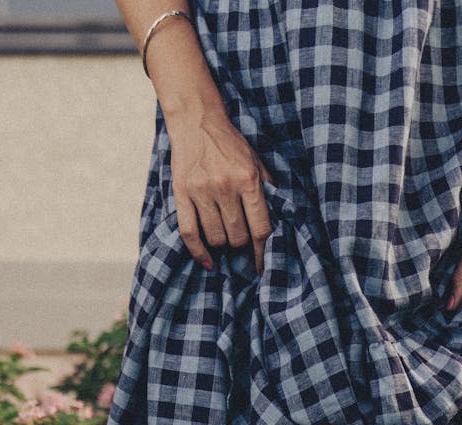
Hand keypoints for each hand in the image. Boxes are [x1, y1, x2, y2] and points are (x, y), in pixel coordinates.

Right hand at [167, 108, 275, 273]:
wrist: (196, 120)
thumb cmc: (229, 144)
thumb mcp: (255, 161)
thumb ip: (266, 189)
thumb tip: (280, 219)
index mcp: (248, 179)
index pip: (260, 228)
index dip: (263, 253)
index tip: (263, 267)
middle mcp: (225, 186)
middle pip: (238, 237)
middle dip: (241, 243)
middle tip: (239, 238)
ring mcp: (202, 191)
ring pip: (216, 238)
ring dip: (222, 244)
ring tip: (224, 236)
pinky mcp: (182, 193)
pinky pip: (189, 233)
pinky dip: (199, 252)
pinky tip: (207, 261)